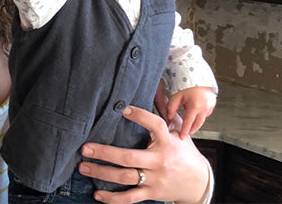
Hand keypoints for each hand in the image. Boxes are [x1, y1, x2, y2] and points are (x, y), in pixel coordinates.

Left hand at [78, 106, 210, 203]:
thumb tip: (157, 88)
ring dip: (102, 172)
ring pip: (125, 177)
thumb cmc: (185, 153)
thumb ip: (166, 113)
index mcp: (168, 142)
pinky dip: (112, 198)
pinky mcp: (151, 193)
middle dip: (105, 152)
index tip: (123, 109)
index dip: (140, 116)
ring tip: (83, 167)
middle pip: (129, 157)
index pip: (155, 125)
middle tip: (85, 148)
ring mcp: (155, 179)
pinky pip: (129, 198)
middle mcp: (160, 161)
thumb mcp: (179, 131)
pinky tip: (97, 194)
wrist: (199, 182)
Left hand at [161, 86, 215, 138]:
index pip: (188, 122)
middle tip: (186, 133)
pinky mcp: (213, 105)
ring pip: (202, 120)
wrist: (198, 78)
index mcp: (195, 106)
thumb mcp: (176, 96)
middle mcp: (204, 107)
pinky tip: (196, 113)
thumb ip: (172, 108)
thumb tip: (170, 117)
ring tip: (189, 123)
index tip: (182, 137)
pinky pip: (206, 114)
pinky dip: (200, 115)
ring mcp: (210, 106)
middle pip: (197, 124)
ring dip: (196, 123)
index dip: (185, 131)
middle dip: (191, 130)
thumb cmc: (187, 86)